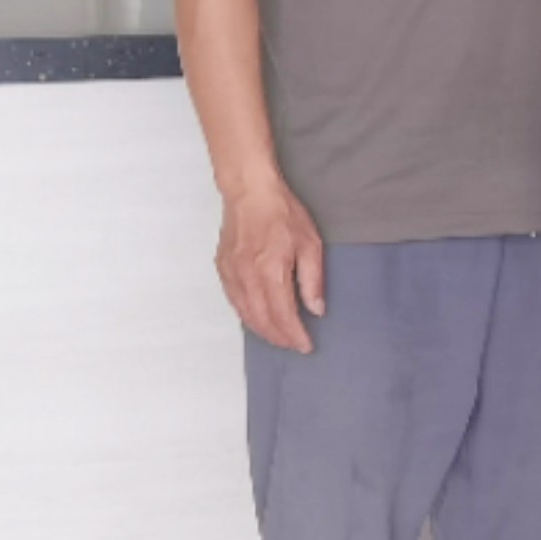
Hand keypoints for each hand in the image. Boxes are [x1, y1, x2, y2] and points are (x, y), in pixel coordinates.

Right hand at [215, 179, 325, 354]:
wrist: (250, 193)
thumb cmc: (282, 213)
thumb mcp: (310, 243)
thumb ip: (313, 280)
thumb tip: (317, 309)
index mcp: (271, 272)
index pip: (283, 315)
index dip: (294, 334)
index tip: (305, 346)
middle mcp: (247, 278)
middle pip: (262, 320)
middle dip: (279, 337)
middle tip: (293, 345)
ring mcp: (232, 274)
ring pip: (245, 314)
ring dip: (262, 330)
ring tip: (278, 338)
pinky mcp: (223, 269)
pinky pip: (234, 301)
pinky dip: (246, 315)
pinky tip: (257, 319)